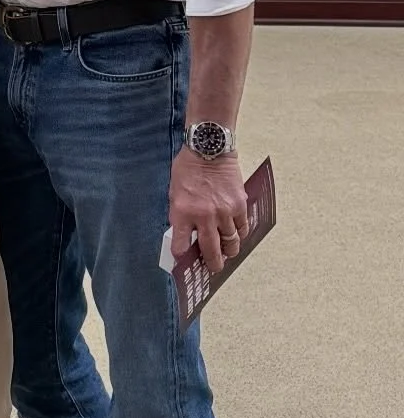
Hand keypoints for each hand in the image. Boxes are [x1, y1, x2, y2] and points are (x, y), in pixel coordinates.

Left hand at [168, 146, 247, 273]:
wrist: (209, 149)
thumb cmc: (188, 168)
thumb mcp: (175, 193)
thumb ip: (180, 214)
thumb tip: (187, 232)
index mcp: (182, 213)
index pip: (180, 245)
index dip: (181, 256)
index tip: (183, 260)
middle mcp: (203, 216)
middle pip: (210, 250)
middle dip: (212, 263)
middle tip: (214, 268)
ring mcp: (224, 212)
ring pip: (231, 242)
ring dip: (229, 250)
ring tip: (227, 253)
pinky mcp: (239, 205)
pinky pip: (242, 228)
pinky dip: (240, 234)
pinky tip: (237, 235)